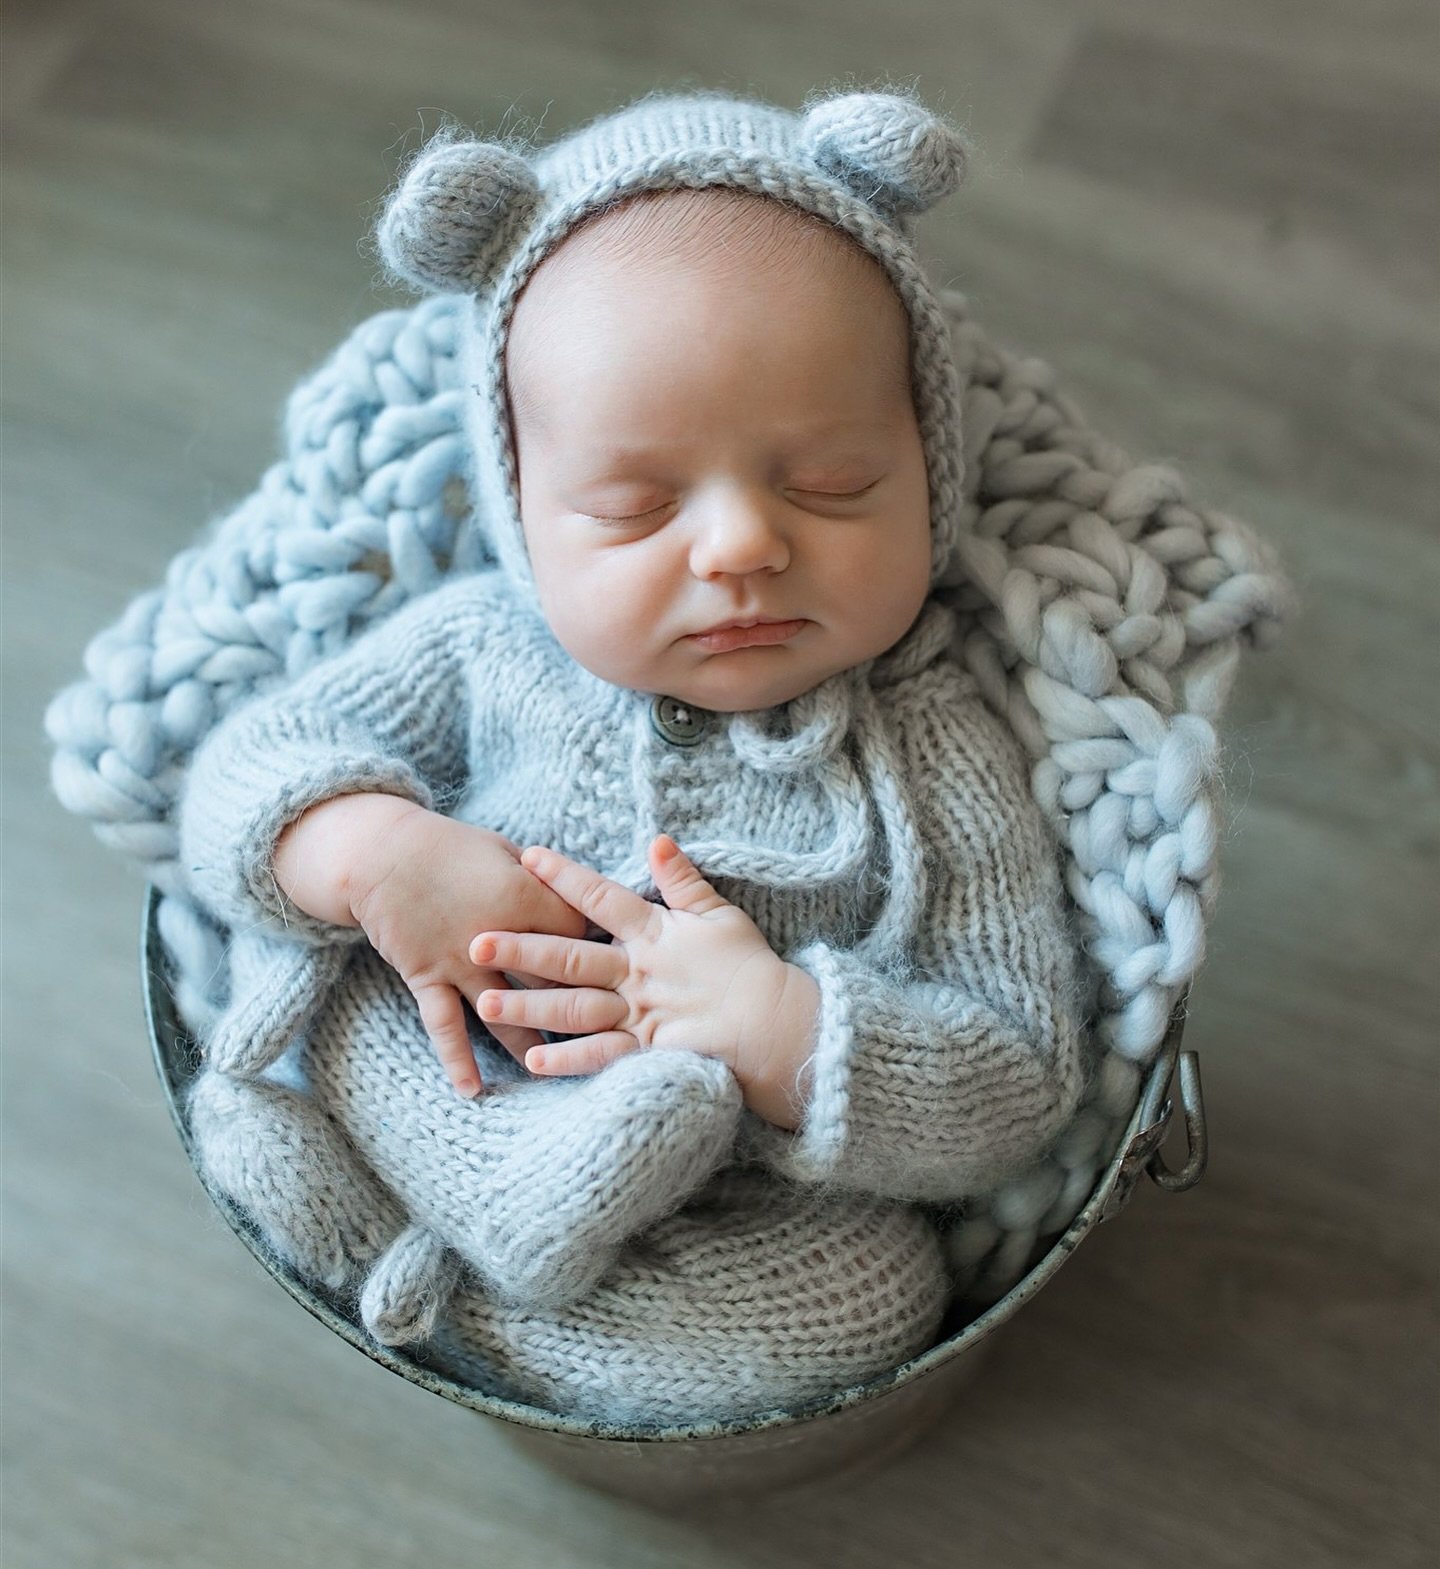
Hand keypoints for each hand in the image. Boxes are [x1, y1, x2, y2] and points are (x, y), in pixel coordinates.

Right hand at [343, 804, 588, 1096]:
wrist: (381, 853)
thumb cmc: (450, 846)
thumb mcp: (506, 851)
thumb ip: (543, 881)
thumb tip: (581, 903)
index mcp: (525, 895)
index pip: (580, 932)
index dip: (597, 947)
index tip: (612, 964)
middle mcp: (499, 935)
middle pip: (552, 978)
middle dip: (580, 1002)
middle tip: (607, 1030)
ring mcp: (461, 962)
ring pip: (506, 1011)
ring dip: (532, 1043)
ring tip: (555, 1072)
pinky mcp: (428, 976)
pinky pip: (445, 1025)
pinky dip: (458, 1059)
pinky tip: (473, 1091)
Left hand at [468, 834, 821, 1126]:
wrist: (776, 1024)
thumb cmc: (749, 968)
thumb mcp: (718, 914)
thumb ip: (682, 880)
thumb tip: (657, 839)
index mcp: (654, 932)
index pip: (601, 898)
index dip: (564, 877)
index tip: (527, 858)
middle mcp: (639, 971)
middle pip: (571, 955)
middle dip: (522, 947)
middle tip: (475, 939)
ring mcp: (640, 1013)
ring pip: (574, 1006)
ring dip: (529, 1004)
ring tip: (485, 999)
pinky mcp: (647, 1051)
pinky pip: (601, 1055)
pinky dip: (567, 1058)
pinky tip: (532, 1058)